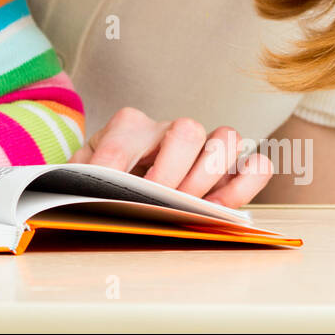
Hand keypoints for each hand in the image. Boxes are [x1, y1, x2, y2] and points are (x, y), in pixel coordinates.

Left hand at [70, 108, 273, 207]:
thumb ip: (80, 177)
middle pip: (187, 130)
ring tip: (192, 207)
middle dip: (173, 171)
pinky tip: (227, 208)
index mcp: (129, 126)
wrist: (121, 181)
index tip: (108, 190)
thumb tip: (78, 190)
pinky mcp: (229, 170)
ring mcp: (204, 146)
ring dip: (210, 175)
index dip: (115, 164)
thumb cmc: (105, 179)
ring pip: (226, 137)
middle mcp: (170, 129)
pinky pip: (256, 164)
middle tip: (158, 201)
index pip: (123, 138)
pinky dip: (249, 181)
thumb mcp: (83, 174)